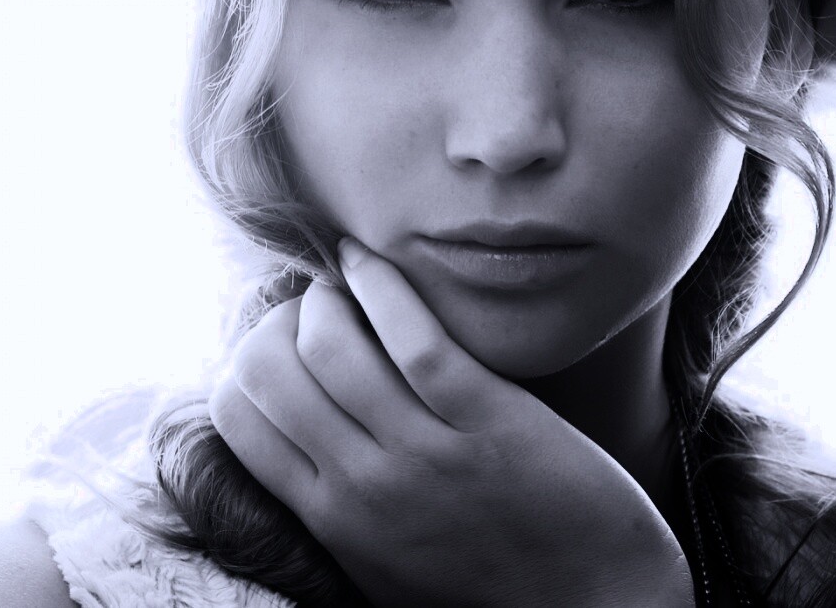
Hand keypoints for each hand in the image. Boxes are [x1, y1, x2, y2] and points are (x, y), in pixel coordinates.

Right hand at [210, 238, 694, 607]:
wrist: (596, 601)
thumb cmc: (485, 575)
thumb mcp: (380, 556)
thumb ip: (328, 500)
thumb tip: (277, 431)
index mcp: (331, 518)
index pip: (238, 416)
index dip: (246, 359)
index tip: (280, 340)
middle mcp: (366, 487)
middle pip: (271, 371)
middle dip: (278, 319)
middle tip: (312, 303)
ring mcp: (427, 454)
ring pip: (332, 345)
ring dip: (326, 296)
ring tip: (343, 282)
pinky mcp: (489, 419)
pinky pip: (413, 336)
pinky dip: (379, 284)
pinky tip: (367, 262)